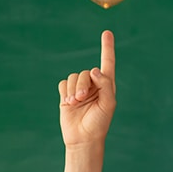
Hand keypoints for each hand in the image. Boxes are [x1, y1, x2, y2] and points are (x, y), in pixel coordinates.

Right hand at [58, 30, 116, 147]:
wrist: (83, 138)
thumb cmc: (99, 123)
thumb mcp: (108, 104)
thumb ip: (105, 85)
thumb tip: (94, 70)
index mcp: (107, 85)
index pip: (107, 63)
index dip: (107, 47)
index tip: (107, 33)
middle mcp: (93, 84)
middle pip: (85, 72)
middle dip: (82, 84)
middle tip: (82, 99)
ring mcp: (79, 89)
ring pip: (73, 76)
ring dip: (74, 89)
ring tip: (76, 103)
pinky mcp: (67, 94)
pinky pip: (63, 83)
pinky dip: (65, 92)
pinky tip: (69, 103)